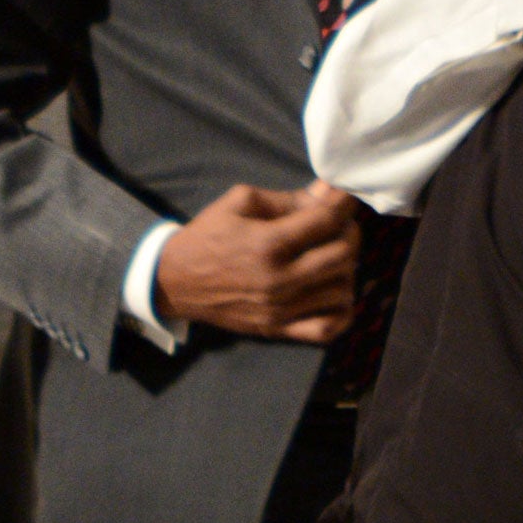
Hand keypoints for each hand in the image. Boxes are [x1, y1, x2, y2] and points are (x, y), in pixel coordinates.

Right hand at [154, 182, 361, 342]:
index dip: (344, 202)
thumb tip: (327, 193)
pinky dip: (341, 310)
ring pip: (342, 289)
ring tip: (331, 255)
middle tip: (338, 225)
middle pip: (344, 254)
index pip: (327, 219)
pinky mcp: (278, 329)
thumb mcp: (240, 202)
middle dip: (348, 232)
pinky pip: (328, 328)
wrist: (174, 281)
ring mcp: (281, 309)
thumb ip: (288, 199)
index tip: (346, 195)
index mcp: (269, 243)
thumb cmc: (208, 235)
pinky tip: (333, 291)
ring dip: (345, 268)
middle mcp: (280, 279)